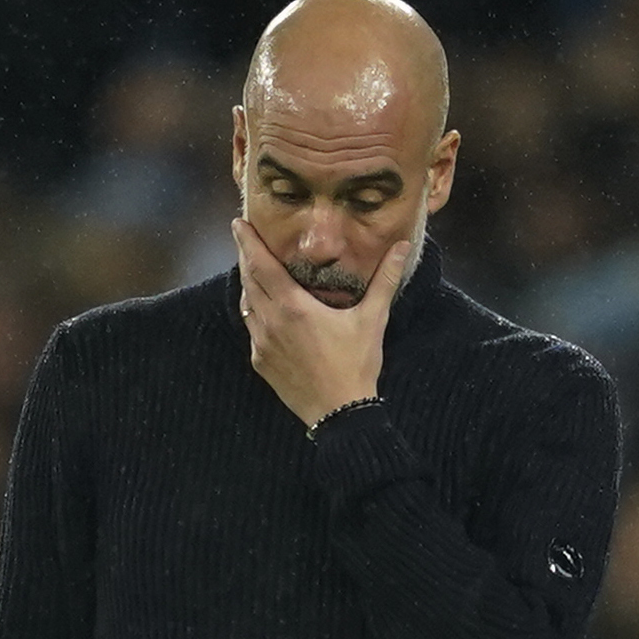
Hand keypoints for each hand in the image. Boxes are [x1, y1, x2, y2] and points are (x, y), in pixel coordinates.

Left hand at [233, 214, 407, 426]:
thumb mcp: (372, 319)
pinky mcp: (260, 362)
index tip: (239, 224)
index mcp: (293, 307)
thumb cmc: (356, 363)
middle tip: (244, 238)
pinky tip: (262, 309)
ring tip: (254, 269)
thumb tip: (400, 246)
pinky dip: (253, 312)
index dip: (248, 242)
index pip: (262, 265)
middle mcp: (270, 322)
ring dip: (248, 284)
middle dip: (245, 257)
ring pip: (246, 305)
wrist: (340, 414)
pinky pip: (251, 328)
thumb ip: (385, 279)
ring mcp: (262, 344)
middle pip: (249, 280)